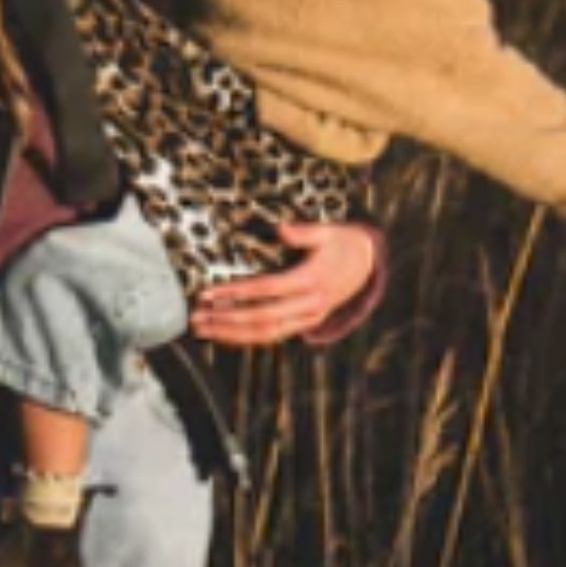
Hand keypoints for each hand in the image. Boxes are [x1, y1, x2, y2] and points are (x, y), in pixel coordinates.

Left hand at [190, 219, 378, 347]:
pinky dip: (246, 338)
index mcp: (312, 280)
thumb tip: (281, 228)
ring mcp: (308, 318)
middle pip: (262, 318)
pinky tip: (223, 334)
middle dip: (226, 320)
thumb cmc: (343, 244)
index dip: (237, 292)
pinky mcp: (304, 324)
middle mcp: (310, 305)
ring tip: (203, 329)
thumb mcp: (329, 231)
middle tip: (197, 316)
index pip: (267, 290)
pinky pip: (272, 336)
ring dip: (231, 334)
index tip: (210, 292)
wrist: (368, 264)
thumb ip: (304, 231)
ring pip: (266, 334)